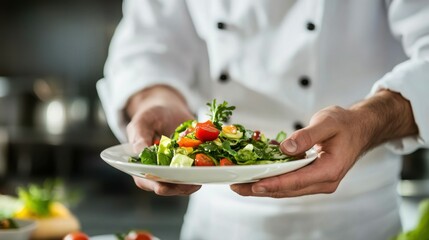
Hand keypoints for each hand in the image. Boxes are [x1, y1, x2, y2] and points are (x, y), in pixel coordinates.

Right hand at [126, 85, 200, 195]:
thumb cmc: (151, 116)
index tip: (164, 186)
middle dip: (181, 186)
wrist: (169, 110)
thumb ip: (139, 136)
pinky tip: (212, 164)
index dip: (156, 185)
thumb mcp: (141, 122)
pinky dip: (205, 169)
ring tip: (203, 173)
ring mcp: (177, 170)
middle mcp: (160, 173)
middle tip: (191, 182)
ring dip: (195, 179)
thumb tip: (139, 151)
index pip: (148, 182)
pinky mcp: (191, 165)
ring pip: (186, 183)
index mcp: (143, 167)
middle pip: (170, 187)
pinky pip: (199, 171)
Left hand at [231, 106, 363, 196]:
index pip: (296, 181)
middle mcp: (324, 181)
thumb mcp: (327, 123)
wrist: (359, 128)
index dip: (273, 183)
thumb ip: (307, 136)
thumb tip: (286, 148)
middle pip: (287, 189)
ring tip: (240, 183)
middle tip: (236, 186)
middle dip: (260, 188)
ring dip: (263, 186)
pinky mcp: (312, 177)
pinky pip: (289, 181)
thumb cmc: (346, 124)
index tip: (253, 184)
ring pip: (286, 188)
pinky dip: (273, 178)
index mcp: (330, 170)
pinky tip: (256, 172)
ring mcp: (318, 181)